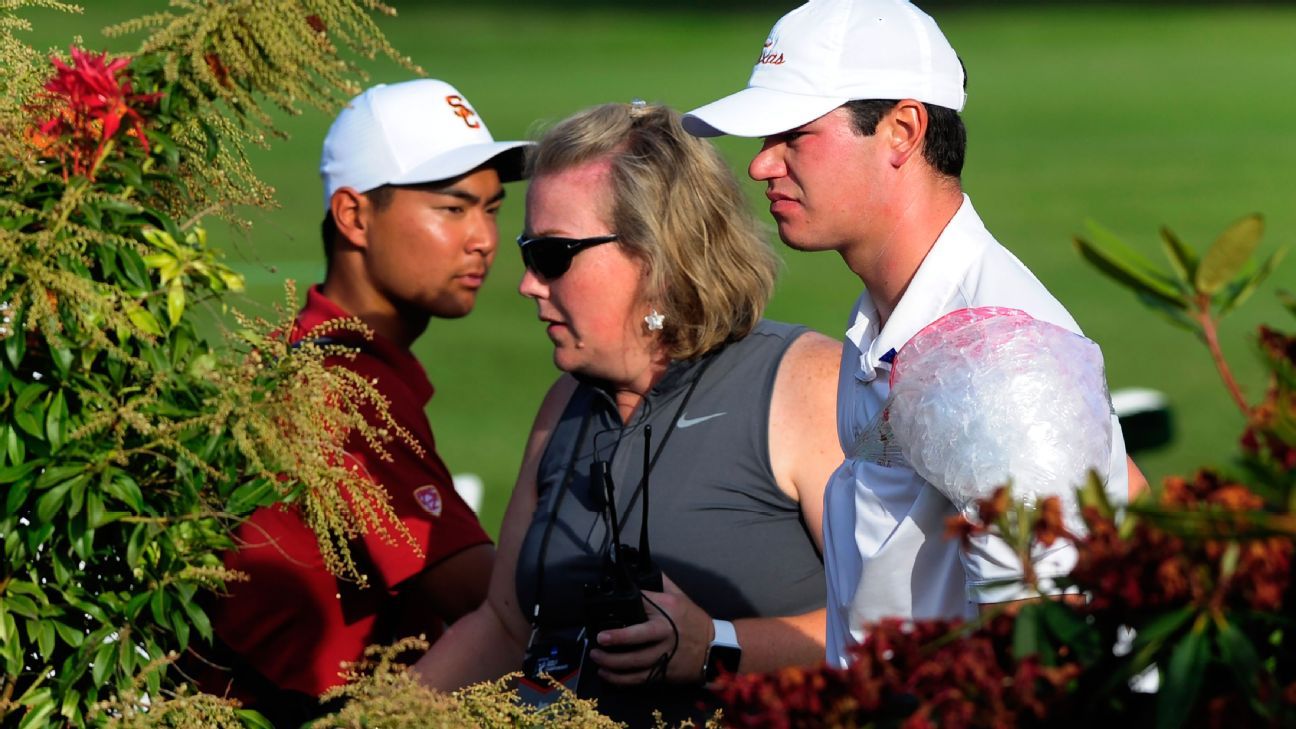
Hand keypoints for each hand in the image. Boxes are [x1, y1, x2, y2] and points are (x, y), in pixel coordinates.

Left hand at [587, 574, 713, 684]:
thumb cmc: (694, 621)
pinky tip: (607, 675)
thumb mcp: (681, 597)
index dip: (623, 605)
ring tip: (596, 657)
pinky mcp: (664, 672)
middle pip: (638, 637)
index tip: (603, 609)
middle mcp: (665, 632)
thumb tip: (643, 566)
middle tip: (599, 639)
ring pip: (635, 662)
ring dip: (612, 662)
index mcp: (668, 610)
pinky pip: (639, 679)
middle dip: (617, 638)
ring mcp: (664, 654)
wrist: (716, 649)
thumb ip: (662, 582)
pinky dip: (621, 679)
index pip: (641, 603)